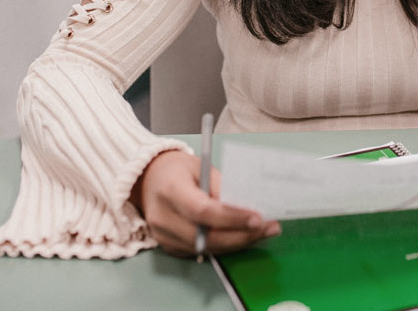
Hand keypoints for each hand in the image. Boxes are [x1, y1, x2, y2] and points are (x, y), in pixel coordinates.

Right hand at [130, 150, 279, 257]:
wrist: (148, 179)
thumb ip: (220, 185)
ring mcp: (163, 236)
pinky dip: (225, 245)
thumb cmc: (178, 168)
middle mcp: (163, 217)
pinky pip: (201, 251)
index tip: (257, 217)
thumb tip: (245, 204)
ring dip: (238, 243)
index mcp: (171, 190)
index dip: (232, 217)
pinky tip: (244, 237)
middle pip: (206, 236)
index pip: (203, 210)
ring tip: (264, 232)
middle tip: (269, 227)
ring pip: (206, 248)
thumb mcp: (201, 165)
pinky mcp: (168, 246)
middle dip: (241, 235)